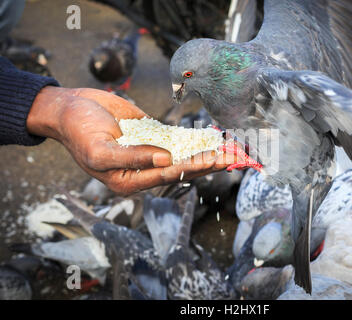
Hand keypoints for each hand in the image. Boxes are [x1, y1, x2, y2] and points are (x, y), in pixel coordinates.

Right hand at [27, 87, 237, 194]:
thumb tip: (166, 160)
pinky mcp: (152, 137)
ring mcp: (150, 152)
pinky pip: (177, 140)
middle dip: (211, 162)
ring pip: (184, 154)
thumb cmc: (78, 132)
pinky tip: (214, 138)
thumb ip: (132, 158)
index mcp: (130, 180)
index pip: (170, 174)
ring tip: (233, 149)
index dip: (196, 167)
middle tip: (237, 157)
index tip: (218, 160)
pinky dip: (195, 139)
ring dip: (208, 152)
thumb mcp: (99, 150)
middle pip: (183, 167)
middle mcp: (144, 169)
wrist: (70, 108)